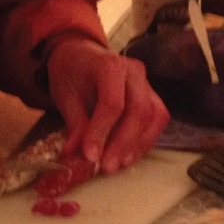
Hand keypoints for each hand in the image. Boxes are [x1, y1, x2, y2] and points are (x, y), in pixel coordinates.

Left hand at [44, 40, 167, 171]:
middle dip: (124, 143)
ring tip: (118, 165)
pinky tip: (128, 156)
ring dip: (138, 145)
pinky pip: (157, 120)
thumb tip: (77, 156)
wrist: (81, 56)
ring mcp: (147, 83)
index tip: (91, 156)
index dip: (102, 132)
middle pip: (139, 111)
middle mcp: (134, 72)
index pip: (112, 103)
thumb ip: (75, 125)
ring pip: (154, 116)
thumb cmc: (72, 75)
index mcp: (109, 66)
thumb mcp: (66, 97)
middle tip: (108, 166)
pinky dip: (144, 141)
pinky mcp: (153, 96)